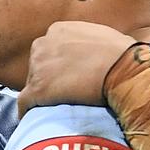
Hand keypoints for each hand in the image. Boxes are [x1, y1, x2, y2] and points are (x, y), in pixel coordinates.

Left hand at [18, 21, 134, 116]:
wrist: (124, 71)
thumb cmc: (122, 54)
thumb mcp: (102, 35)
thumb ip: (87, 40)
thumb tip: (96, 50)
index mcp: (58, 30)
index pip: (49, 49)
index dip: (57, 65)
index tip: (67, 76)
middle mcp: (43, 44)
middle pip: (37, 65)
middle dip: (47, 78)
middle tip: (63, 93)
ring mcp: (38, 67)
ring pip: (32, 84)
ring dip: (41, 96)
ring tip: (54, 108)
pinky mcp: (38, 89)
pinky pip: (25, 103)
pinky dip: (28, 112)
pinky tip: (33, 119)